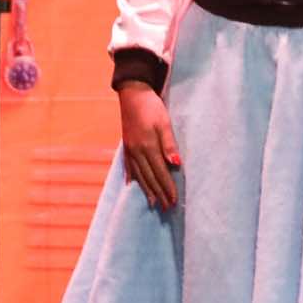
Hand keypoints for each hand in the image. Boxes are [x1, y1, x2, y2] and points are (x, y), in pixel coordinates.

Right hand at [118, 82, 180, 209]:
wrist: (133, 94)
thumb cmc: (152, 107)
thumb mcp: (165, 123)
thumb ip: (169, 144)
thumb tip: (176, 164)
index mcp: (148, 147)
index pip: (160, 173)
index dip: (167, 187)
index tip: (173, 201)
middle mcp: (137, 151)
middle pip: (149, 177)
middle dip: (159, 193)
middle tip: (166, 208)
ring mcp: (130, 149)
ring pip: (139, 174)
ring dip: (146, 189)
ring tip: (153, 203)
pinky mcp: (126, 145)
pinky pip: (129, 166)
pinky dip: (132, 177)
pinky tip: (132, 185)